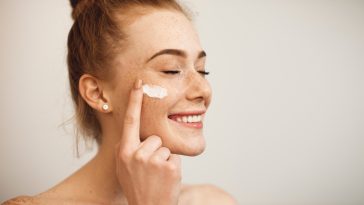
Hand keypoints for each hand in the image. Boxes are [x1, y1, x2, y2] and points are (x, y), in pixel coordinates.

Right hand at [115, 79, 181, 204]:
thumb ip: (128, 148)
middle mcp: (136, 153)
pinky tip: (165, 180)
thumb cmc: (137, 187)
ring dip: (164, 160)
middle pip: (155, 137)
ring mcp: (153, 160)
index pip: (130, 120)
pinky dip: (172, 168)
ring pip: (165, 147)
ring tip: (156, 176)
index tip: (139, 83)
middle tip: (150, 171)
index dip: (134, 100)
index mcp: (124, 151)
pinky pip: (174, 158)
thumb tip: (134, 132)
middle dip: (155, 151)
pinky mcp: (169, 167)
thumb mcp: (124, 167)